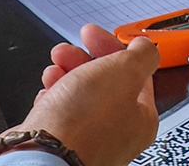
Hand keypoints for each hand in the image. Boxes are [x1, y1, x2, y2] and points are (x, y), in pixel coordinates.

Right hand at [16, 24, 160, 165]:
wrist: (43, 156)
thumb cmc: (83, 123)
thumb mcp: (124, 72)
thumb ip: (142, 54)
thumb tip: (145, 46)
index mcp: (141, 117)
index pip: (133, 72)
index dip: (112, 47)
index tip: (94, 35)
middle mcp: (118, 132)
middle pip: (104, 82)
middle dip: (83, 59)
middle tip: (67, 51)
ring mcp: (91, 140)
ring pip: (80, 96)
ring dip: (66, 74)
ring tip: (53, 70)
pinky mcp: (64, 145)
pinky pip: (61, 114)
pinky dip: (53, 98)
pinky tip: (47, 94)